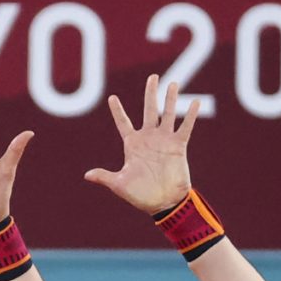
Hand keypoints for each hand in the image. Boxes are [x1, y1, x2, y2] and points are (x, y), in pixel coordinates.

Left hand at [84, 76, 197, 215]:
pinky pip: (185, 128)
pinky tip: (193, 103)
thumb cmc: (141, 195)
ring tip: (173, 83)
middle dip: (151, 93)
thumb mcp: (120, 185)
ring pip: (168, 114)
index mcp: (133, 145)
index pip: (123, 123)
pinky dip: (189, 116)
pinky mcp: (178, 146)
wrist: (163, 203)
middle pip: (149, 110)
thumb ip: (105, 177)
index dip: (118, 111)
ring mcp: (164, 141)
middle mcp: (149, 138)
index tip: (112, 97)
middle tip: (153, 77)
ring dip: (170, 99)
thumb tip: (87, 175)